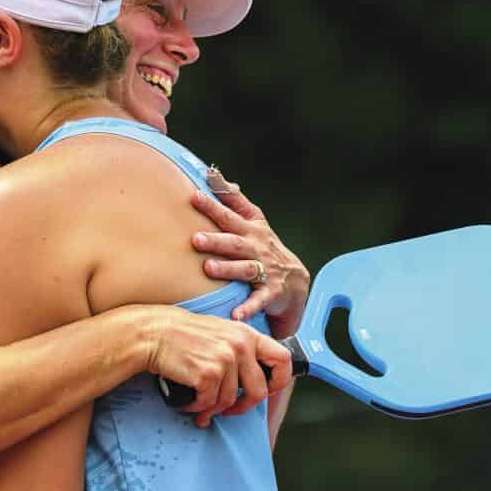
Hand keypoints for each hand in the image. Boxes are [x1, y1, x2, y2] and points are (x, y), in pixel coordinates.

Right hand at [144, 306, 293, 427]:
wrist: (154, 333)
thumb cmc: (184, 335)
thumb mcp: (221, 332)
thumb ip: (242, 349)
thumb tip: (256, 378)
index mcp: (247, 334)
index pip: (283, 360)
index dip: (279, 381)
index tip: (265, 391)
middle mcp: (240, 346)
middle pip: (259, 391)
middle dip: (244, 407)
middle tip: (230, 410)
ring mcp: (225, 360)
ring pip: (229, 401)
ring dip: (212, 409)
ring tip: (199, 404)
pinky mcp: (207, 374)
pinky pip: (208, 403)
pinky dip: (197, 407)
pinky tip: (189, 401)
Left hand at [189, 174, 310, 338]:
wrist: (295, 280)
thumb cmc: (265, 246)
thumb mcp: (254, 220)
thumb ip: (234, 199)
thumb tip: (215, 175)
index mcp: (250, 230)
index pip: (230, 215)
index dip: (214, 205)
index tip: (194, 196)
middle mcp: (257, 248)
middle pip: (235, 242)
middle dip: (216, 240)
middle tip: (196, 239)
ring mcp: (265, 270)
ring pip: (245, 269)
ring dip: (227, 269)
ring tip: (208, 268)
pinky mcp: (271, 293)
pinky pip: (258, 301)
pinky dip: (247, 308)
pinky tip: (235, 315)